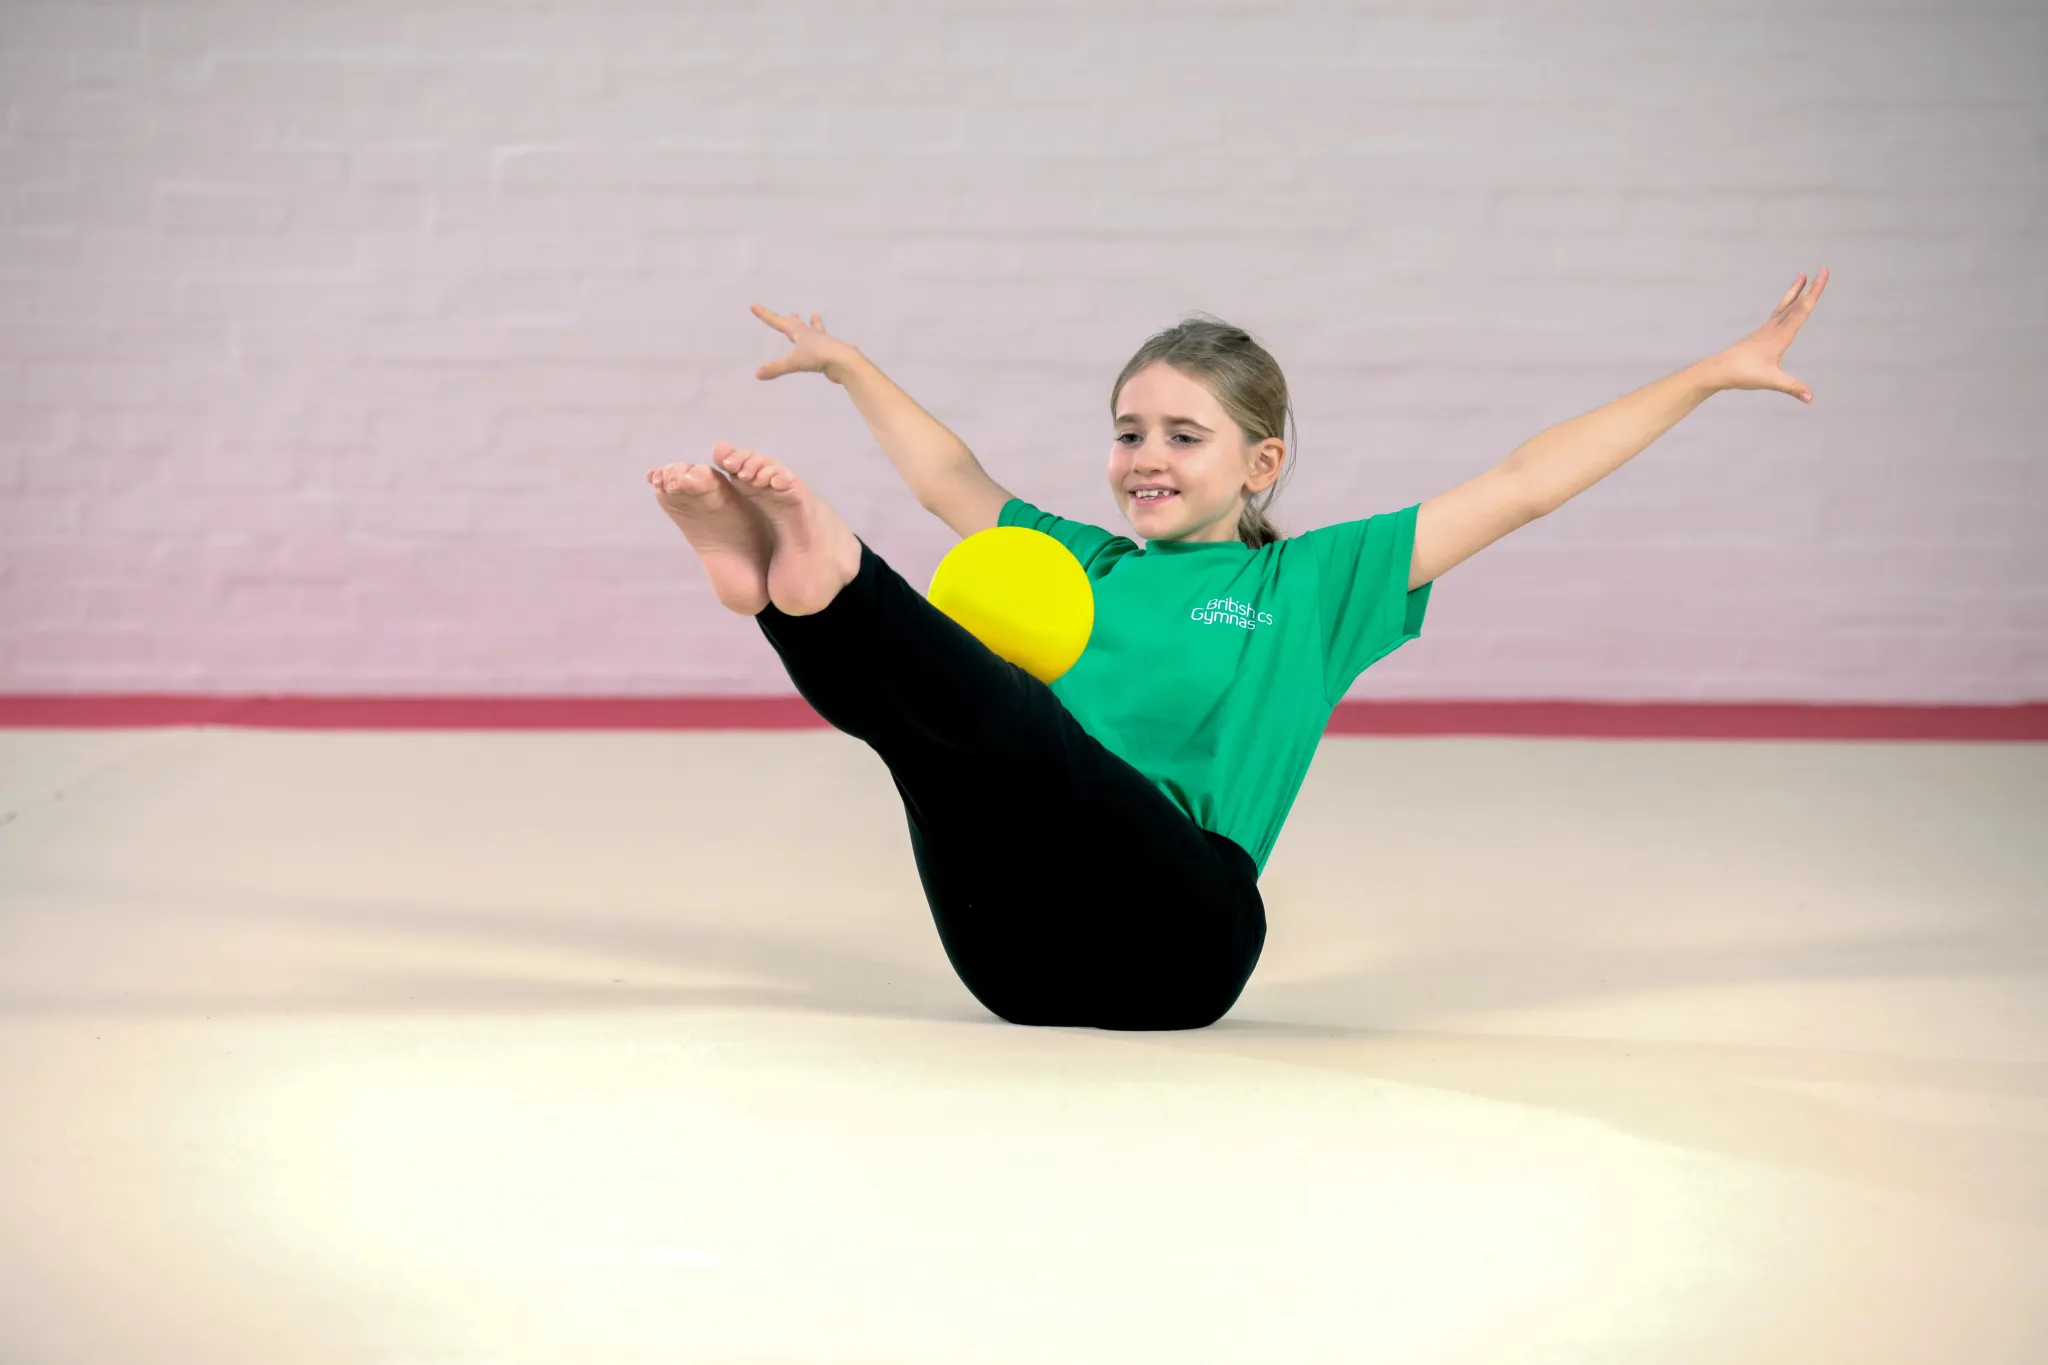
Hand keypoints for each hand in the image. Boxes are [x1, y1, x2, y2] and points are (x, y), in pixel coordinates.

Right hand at [752, 303, 856, 384]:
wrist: (844, 362)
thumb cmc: (818, 357)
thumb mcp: (794, 362)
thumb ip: (776, 368)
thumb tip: (757, 374)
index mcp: (799, 332)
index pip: (777, 322)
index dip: (765, 314)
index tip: (753, 305)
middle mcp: (811, 334)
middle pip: (798, 324)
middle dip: (792, 320)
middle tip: (792, 313)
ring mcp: (823, 342)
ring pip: (816, 330)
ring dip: (814, 324)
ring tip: (815, 316)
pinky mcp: (831, 351)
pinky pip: (824, 345)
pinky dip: (822, 342)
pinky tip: (826, 343)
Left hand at [1707, 269, 1827, 402]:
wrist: (1719, 369)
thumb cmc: (1743, 373)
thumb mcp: (1771, 381)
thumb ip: (1792, 387)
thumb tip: (1810, 398)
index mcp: (1780, 334)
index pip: (1802, 309)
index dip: (1815, 292)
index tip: (1823, 274)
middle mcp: (1774, 327)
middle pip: (1797, 303)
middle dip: (1811, 287)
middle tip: (1823, 270)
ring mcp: (1767, 329)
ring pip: (1785, 305)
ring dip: (1796, 291)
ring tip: (1802, 276)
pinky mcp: (1762, 333)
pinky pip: (1778, 313)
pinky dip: (1787, 304)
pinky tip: (1788, 304)